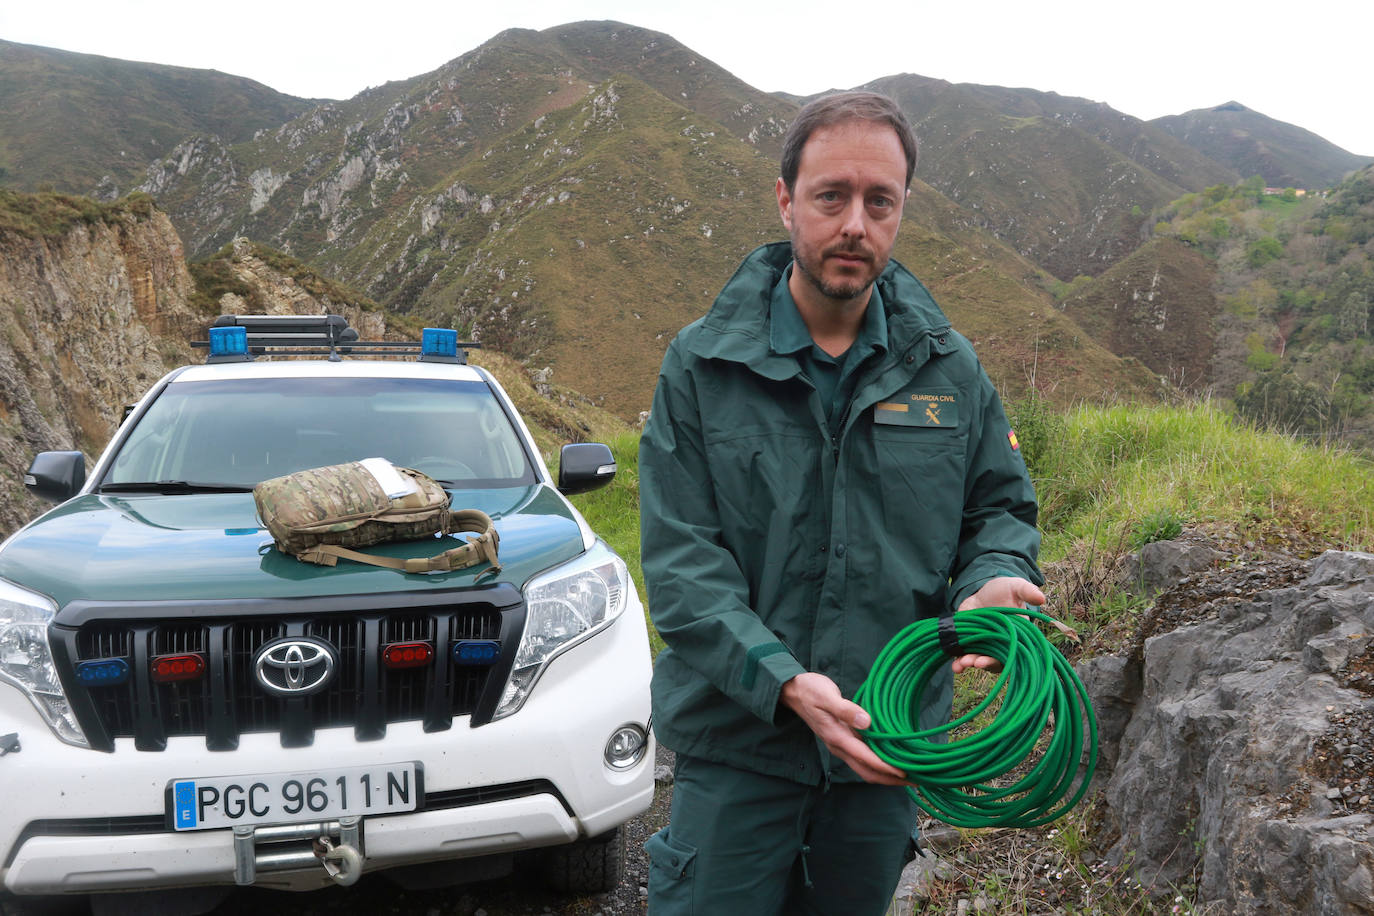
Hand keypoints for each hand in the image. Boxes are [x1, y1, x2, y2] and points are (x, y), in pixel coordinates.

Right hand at [779, 672, 908, 785]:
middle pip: (867, 771)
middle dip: (890, 779)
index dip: (886, 768)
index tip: (906, 773)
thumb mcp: (827, 696)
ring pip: (865, 768)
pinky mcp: (843, 741)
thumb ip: (846, 710)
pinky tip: (890, 760)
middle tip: (915, 781)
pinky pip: (863, 759)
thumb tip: (866, 722)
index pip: (866, 759)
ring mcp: (840, 746)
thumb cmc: (810, 691)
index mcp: (837, 738)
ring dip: (886, 775)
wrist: (793, 691)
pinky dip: (878, 765)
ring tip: (908, 775)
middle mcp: (839, 747)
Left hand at [951, 576, 1045, 673]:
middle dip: (984, 663)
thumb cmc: (1004, 590)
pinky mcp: (971, 644)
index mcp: (1017, 636)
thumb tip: (1041, 598)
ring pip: (980, 660)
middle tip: (973, 662)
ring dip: (970, 663)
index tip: (987, 660)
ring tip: (960, 664)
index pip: (1013, 652)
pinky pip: (966, 657)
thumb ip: (1027, 591)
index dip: (1001, 658)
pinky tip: (955, 666)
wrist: (983, 592)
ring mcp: (985, 646)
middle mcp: (1002, 644)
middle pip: (996, 660)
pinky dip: (960, 663)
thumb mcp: (1015, 587)